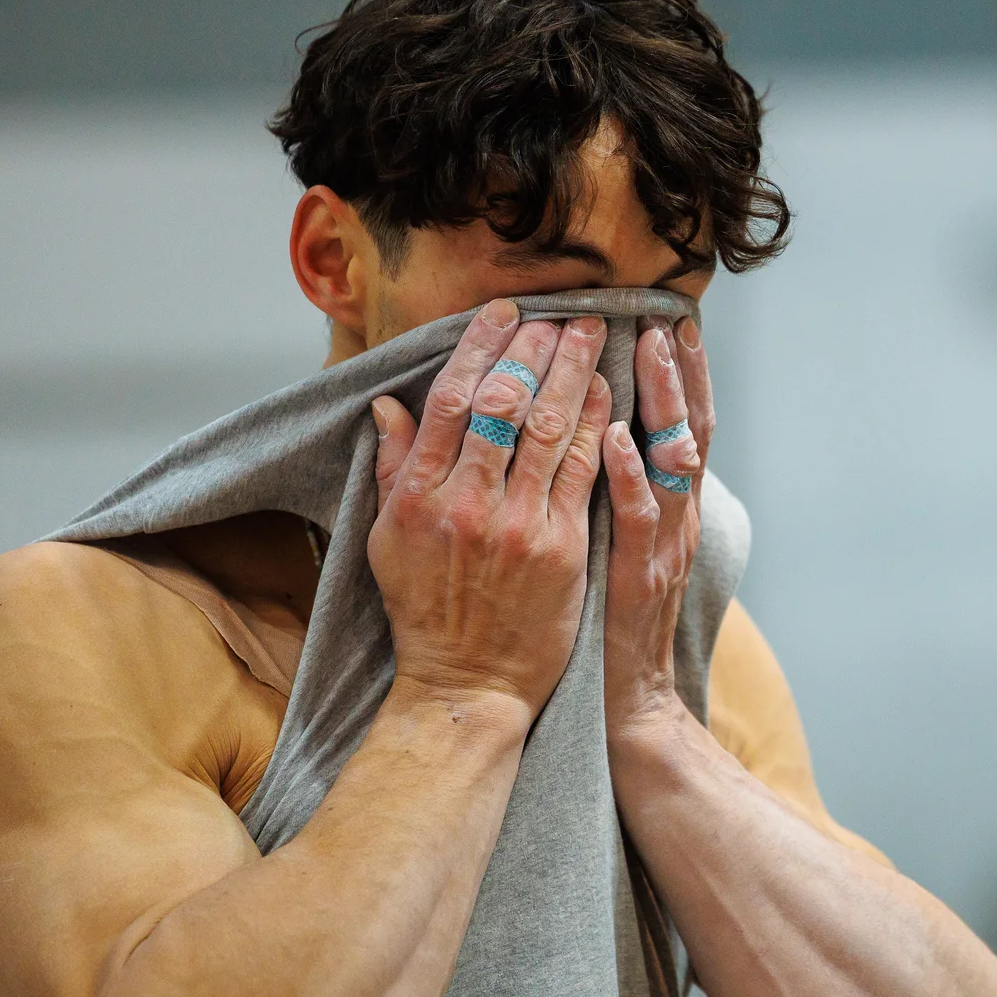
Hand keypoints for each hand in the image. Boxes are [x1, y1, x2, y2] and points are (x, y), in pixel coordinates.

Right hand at [369, 299, 610, 718]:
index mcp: (418, 496)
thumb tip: (388, 405)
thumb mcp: (388, 540)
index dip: (480, 346)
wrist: (468, 683)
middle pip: (506, 403)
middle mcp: (467, 503)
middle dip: (536, 348)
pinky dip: (598, 426)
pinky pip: (585, 472)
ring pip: (551, 429)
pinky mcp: (562, 549)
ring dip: (575, 373)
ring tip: (592, 334)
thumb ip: (393, 469)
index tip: (504, 312)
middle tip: (561, 314)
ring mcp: (517, 525)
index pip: (451, 398)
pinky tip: (609, 393)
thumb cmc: (426, 611)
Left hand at [601, 315, 711, 744]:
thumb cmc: (608, 619)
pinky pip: (639, 517)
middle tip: (669, 319)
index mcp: (669, 508)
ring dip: (663, 403)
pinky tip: (617, 437)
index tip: (671, 323)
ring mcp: (664, 544)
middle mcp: (677, 518)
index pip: (681, 427)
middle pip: (690, 430)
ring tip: (650, 351)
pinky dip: (631, 474)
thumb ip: (613, 491)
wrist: (627, 700)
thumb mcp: (617, 543)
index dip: (681, 376)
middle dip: (682, 373)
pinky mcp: (640, 574)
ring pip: (673, 461)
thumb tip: (602, 437)